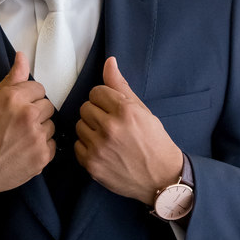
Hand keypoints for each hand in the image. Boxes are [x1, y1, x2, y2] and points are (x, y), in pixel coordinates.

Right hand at [0, 52, 55, 211]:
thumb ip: (11, 79)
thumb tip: (22, 56)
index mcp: (13, 98)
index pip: (38, 88)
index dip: (27, 98)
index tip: (16, 108)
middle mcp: (28, 115)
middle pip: (47, 106)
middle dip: (35, 113)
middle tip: (16, 125)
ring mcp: (36, 137)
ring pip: (51, 126)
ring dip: (40, 130)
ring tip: (18, 139)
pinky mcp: (42, 157)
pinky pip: (52, 145)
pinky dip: (41, 148)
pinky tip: (23, 151)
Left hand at [75, 56, 182, 203]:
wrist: (162, 177)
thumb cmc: (155, 141)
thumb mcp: (143, 111)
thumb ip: (122, 86)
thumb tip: (109, 62)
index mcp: (125, 111)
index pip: (96, 92)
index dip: (105, 99)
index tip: (113, 108)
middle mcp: (110, 128)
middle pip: (85, 108)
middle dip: (97, 113)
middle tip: (111, 124)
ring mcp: (99, 147)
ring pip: (79, 126)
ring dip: (91, 130)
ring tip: (107, 137)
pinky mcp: (92, 164)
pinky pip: (77, 146)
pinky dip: (87, 147)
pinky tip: (102, 150)